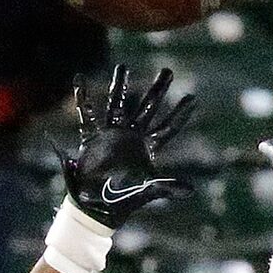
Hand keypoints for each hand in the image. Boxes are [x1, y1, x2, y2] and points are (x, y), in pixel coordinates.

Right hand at [61, 63, 195, 225]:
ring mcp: (112, 134)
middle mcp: (131, 136)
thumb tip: (190, 191)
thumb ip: (166, 187)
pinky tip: (79, 79)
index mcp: (146, 148)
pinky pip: (86, 115)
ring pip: (117, 105)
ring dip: (119, 86)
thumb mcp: (147, 190)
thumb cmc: (123, 199)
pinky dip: (82, 99)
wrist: (97, 206)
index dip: (179, 115)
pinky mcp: (92, 138)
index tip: (192, 98)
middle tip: (167, 71)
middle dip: (157, 90)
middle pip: (147, 108)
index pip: (167, 128)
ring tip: (122, 66)